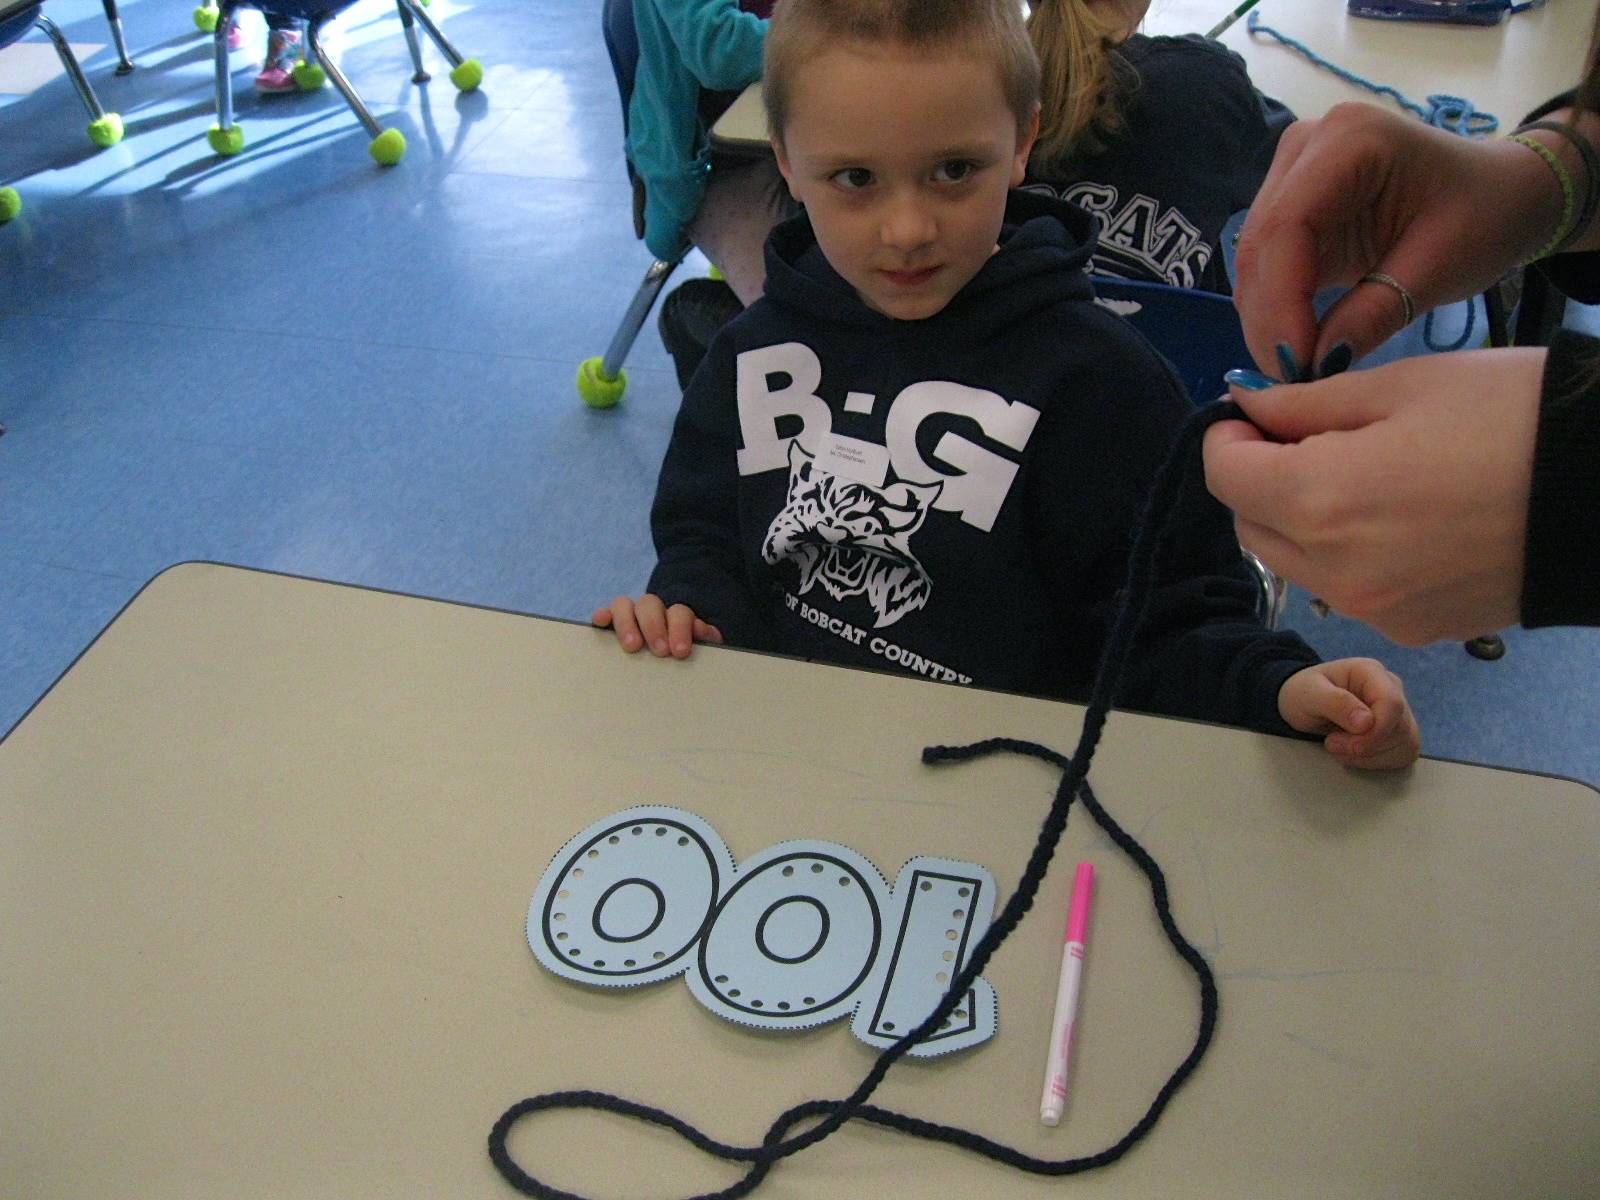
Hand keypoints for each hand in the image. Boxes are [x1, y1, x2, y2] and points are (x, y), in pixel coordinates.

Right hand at [592, 594, 723, 657]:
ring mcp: (630, 614)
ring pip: (624, 604)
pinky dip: (602, 615)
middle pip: (650, 604)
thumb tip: (700, 630)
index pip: (679, 612)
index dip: (680, 629)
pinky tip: (600, 622)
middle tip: (660, 652)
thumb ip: (706, 639)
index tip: (680, 652)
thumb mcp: (701, 649)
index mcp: (677, 616)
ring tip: (632, 647)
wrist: (671, 657)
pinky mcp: (611, 623)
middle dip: (654, 627)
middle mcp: (652, 610)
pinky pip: (605, 613)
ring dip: (628, 624)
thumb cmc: (685, 656)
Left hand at [1203, 348, 1544, 644]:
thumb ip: (1305, 404)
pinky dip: (1348, 554)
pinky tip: (1402, 517)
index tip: (1252, 415)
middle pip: (1250, 525)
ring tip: (1362, 473)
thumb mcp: (1402, 386)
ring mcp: (1372, 609)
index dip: (1228, 437)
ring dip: (1300, 520)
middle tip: (1303, 437)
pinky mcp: (1410, 628)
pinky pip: (1347, 589)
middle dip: (1258, 480)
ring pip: (1295, 562)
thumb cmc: (1516, 420)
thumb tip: (1246, 407)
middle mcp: (1333, 570)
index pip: (1223, 476)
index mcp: (1320, 499)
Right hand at [1234, 103, 1562, 376]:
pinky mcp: (1289, 203)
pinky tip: (1298, 343)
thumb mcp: (1441, 268)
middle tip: (1293, 377)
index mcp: (1351, 139)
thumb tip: (1315, 364)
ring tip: (1298, 366)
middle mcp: (1306, 145)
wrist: (1501, 192)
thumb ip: (1374, 313)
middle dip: (1269, 318)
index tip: (1295, 363)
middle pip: (1260, 243)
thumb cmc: (1486, 216)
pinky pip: (1266, 265)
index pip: (1287, 225)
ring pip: (1253, 259)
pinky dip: (1275, 308)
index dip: (1280, 301)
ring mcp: (1291, 172)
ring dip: (1267, 318)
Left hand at [1278, 659, 1419, 770]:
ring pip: (1404, 744)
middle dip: (1366, 746)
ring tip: (1339, 746)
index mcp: (1371, 672)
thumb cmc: (1304, 693)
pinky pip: (1402, 754)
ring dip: (1369, 756)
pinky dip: (1376, 761)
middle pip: (1399, 728)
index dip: (1376, 731)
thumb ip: (1336, 703)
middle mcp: (1391, 689)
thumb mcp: (1309, 694)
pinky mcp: (1400, 732)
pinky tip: (1354, 753)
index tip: (1350, 744)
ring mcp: (1399, 711)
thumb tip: (1367, 722)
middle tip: (1332, 743)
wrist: (1302, 704)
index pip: (1392, 704)